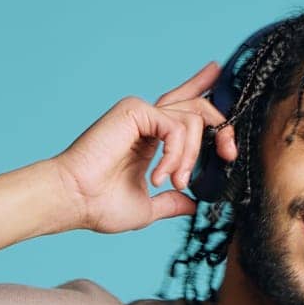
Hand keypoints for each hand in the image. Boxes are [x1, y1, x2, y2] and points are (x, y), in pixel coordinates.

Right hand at [51, 62, 238, 233]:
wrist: (74, 200)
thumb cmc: (98, 206)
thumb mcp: (146, 208)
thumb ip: (170, 203)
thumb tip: (193, 205)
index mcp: (148, 138)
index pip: (182, 110)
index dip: (204, 96)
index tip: (222, 102)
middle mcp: (145, 121)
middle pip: (197, 105)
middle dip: (221, 127)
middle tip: (229, 154)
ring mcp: (140, 113)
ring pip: (192, 120)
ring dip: (189, 157)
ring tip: (173, 182)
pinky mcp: (135, 111)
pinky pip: (176, 126)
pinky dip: (176, 154)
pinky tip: (160, 176)